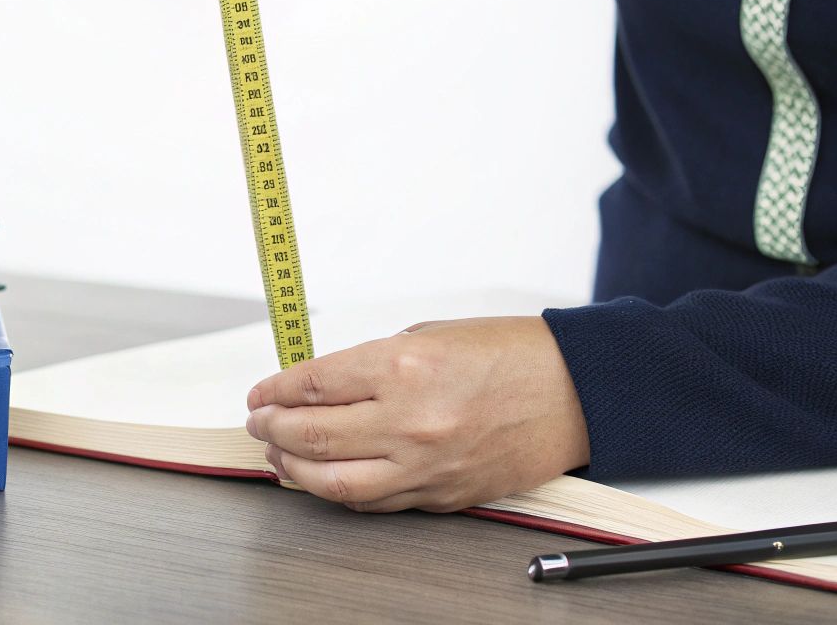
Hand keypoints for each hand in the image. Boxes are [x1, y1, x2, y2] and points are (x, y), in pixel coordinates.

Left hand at [244, 317, 590, 512]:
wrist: (576, 392)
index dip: (273, 392)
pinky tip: (322, 478)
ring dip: (294, 470)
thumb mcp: (428, 334)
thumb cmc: (510, 355)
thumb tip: (320, 385)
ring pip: (334, 483)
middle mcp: (410, 421)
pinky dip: (339, 492)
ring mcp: (425, 465)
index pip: (311, 386)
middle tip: (259, 424)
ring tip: (278, 456)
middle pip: (311, 436)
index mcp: (403, 366)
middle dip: (272, 430)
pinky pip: (375, 502)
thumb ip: (370, 363)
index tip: (260, 395)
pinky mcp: (441, 496)